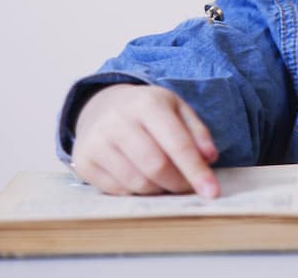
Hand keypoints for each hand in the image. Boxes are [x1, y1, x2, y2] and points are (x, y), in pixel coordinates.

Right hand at [72, 84, 219, 197]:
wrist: (101, 106)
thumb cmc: (148, 111)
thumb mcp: (177, 110)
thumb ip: (197, 132)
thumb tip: (209, 158)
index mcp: (148, 103)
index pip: (177, 144)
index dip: (196, 171)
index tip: (213, 193)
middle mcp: (118, 120)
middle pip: (156, 167)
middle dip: (178, 183)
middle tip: (187, 186)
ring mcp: (97, 141)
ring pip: (137, 183)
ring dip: (159, 190)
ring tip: (165, 179)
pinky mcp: (84, 161)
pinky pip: (118, 191)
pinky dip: (137, 191)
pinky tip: (141, 177)